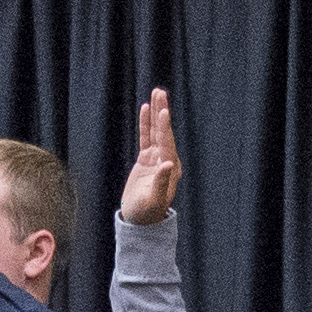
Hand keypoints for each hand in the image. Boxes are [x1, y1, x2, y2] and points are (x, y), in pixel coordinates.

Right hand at [119, 87, 181, 224]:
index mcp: (171, 169)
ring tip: (156, 94)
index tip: (164, 111)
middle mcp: (166, 160)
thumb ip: (160, 182)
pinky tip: (145, 109)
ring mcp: (156, 158)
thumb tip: (167, 164)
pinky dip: (145, 123)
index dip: (164, 127)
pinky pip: (146, 137)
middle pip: (163, 131)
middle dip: (162, 111)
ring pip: (156, 131)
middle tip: (161, 92)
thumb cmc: (147, 212)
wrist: (141, 219)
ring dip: (156, 112)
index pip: (167, 143)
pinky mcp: (146, 159)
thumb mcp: (153, 199)